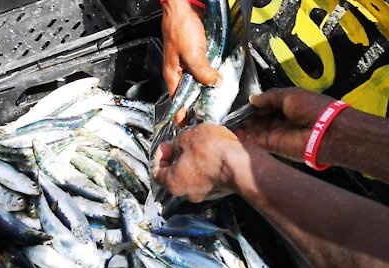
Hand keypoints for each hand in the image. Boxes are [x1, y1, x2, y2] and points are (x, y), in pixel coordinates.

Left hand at [152, 123, 245, 201]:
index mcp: (173, 183)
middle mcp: (188, 193)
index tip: (167, 144)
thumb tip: (179, 143)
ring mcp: (206, 193)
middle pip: (175, 174)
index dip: (159, 155)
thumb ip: (177, 141)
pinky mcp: (221, 189)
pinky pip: (209, 175)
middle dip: (178, 156)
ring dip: (194, 159)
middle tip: (182, 142)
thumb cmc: (213, 153)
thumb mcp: (187, 137)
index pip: (156, 172)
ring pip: (193, 175)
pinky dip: (208, 164)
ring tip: (200, 143)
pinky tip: (214, 150)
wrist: (243, 164)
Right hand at [162, 0, 221, 124]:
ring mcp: (189, 64)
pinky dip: (213, 75)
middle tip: (212, 114)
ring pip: (200, 83)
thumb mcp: (192, 54)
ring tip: (219, 99)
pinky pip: (206, 70)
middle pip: (191, 95)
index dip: (183, 116)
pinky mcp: (198, 55)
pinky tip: (221, 78)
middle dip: (200, 104)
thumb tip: (215, 84)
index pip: (177, 103)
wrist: (183, 7)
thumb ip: (203, 72)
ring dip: (209, 89)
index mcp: (173, 76)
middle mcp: (180, 72)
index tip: (191, 128)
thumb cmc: (180, 28)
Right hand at [235, 88, 334, 161]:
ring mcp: (276, 133)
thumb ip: (269, 97)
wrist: (326, 132)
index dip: (254, 104)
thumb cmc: (313, 109)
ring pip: (255, 129)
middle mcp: (281, 120)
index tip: (242, 103)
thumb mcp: (290, 95)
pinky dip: (244, 136)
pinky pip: (255, 140)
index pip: (266, 105)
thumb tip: (252, 98)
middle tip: (232, 113)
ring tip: (229, 121)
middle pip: (259, 118)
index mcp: (288, 106)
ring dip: (243, 126)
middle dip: (246, 115)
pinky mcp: (273, 145)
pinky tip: (233, 131)